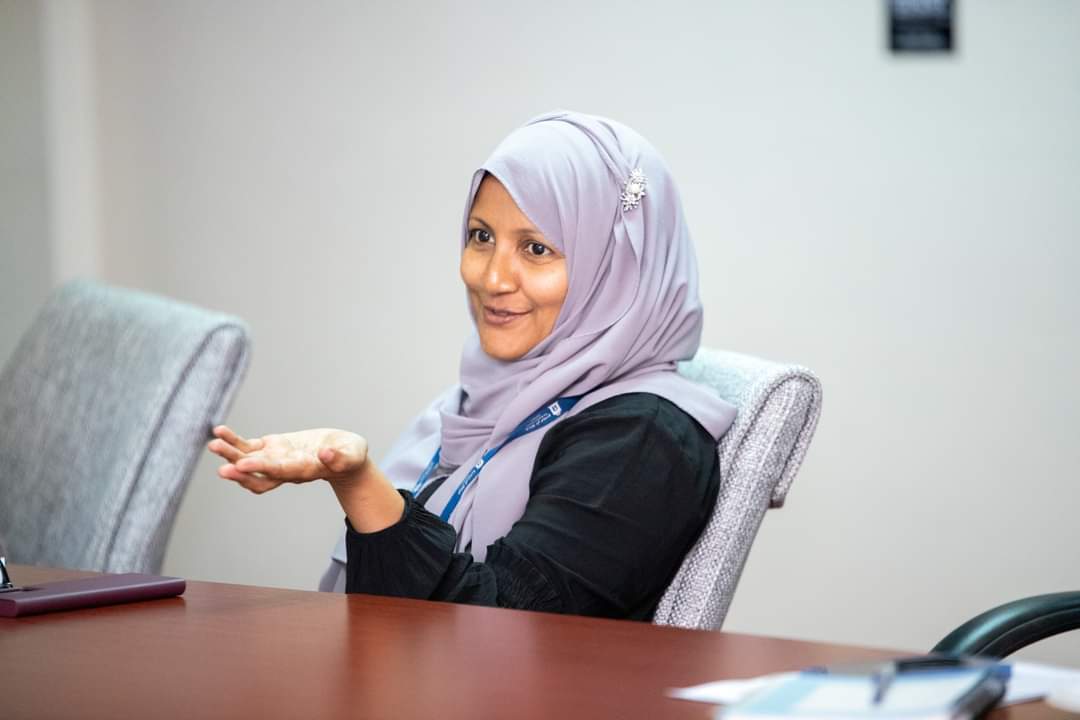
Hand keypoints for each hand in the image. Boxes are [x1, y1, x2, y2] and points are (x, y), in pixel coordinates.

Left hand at [208, 425, 369, 494]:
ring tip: (213, 443)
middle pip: (257, 474)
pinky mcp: (271, 448)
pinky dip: (233, 440)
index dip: (260, 469)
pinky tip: (219, 431)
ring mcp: (275, 460)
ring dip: (230, 454)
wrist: (343, 456)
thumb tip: (326, 454)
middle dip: (239, 470)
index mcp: (304, 471)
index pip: (279, 472)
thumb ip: (340, 457)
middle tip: (222, 467)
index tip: (243, 464)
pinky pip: (247, 446)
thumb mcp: (352, 456)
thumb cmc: (350, 456)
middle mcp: (285, 470)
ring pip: (247, 460)